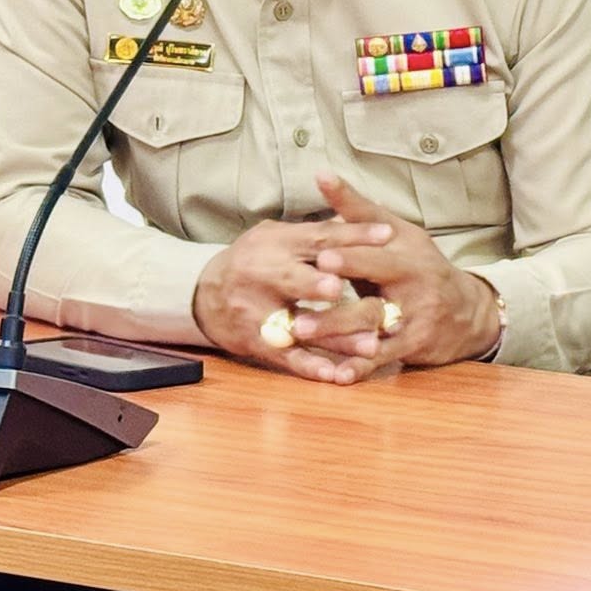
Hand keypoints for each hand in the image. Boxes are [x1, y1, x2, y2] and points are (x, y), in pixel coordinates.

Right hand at [191, 217, 392, 381]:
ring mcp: (257, 311)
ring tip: (370, 344)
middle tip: (342, 288)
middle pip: (294, 279)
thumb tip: (359, 216)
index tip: (388, 234)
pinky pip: (287, 356)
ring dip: (334, 336)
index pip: (318, 237)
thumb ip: (314, 233)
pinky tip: (335, 374)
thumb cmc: (255, 260)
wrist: (202, 294)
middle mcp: (262, 274)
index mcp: (276, 243)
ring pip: (298, 324)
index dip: (352, 235)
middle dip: (317, 284)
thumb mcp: (277, 237)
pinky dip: (311, 366)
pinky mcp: (256, 342)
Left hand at [286, 172, 503, 382]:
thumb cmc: (421, 265)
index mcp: (408, 252)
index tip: (321, 253)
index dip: (351, 252)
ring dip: (337, 329)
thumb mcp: (399, 233)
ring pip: (373, 324)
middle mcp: (415, 283)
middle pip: (377, 284)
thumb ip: (358, 209)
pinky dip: (360, 366)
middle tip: (314, 285)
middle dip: (346, 284)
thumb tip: (320, 175)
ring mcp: (415, 317)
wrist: (468, 311)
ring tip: (301, 331)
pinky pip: (383, 357)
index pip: (377, 249)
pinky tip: (337, 375)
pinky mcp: (414, 345)